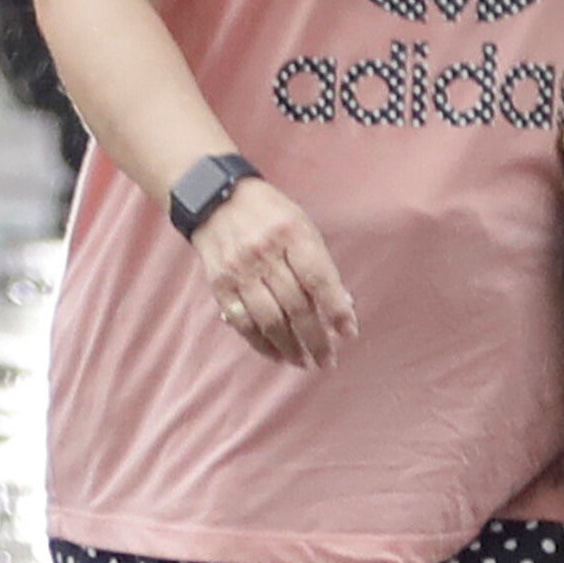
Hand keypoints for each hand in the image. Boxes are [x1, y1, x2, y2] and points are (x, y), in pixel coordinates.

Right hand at [188, 178, 356, 368]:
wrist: (215, 199)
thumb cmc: (269, 215)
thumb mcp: (302, 226)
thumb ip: (320, 265)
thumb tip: (341, 307)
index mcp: (292, 234)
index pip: (318, 279)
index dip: (336, 310)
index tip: (348, 333)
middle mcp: (265, 253)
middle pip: (296, 306)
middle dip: (315, 339)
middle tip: (328, 360)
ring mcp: (240, 271)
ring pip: (269, 320)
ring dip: (290, 348)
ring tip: (304, 363)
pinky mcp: (220, 285)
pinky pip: (242, 323)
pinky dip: (261, 344)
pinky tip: (277, 355)